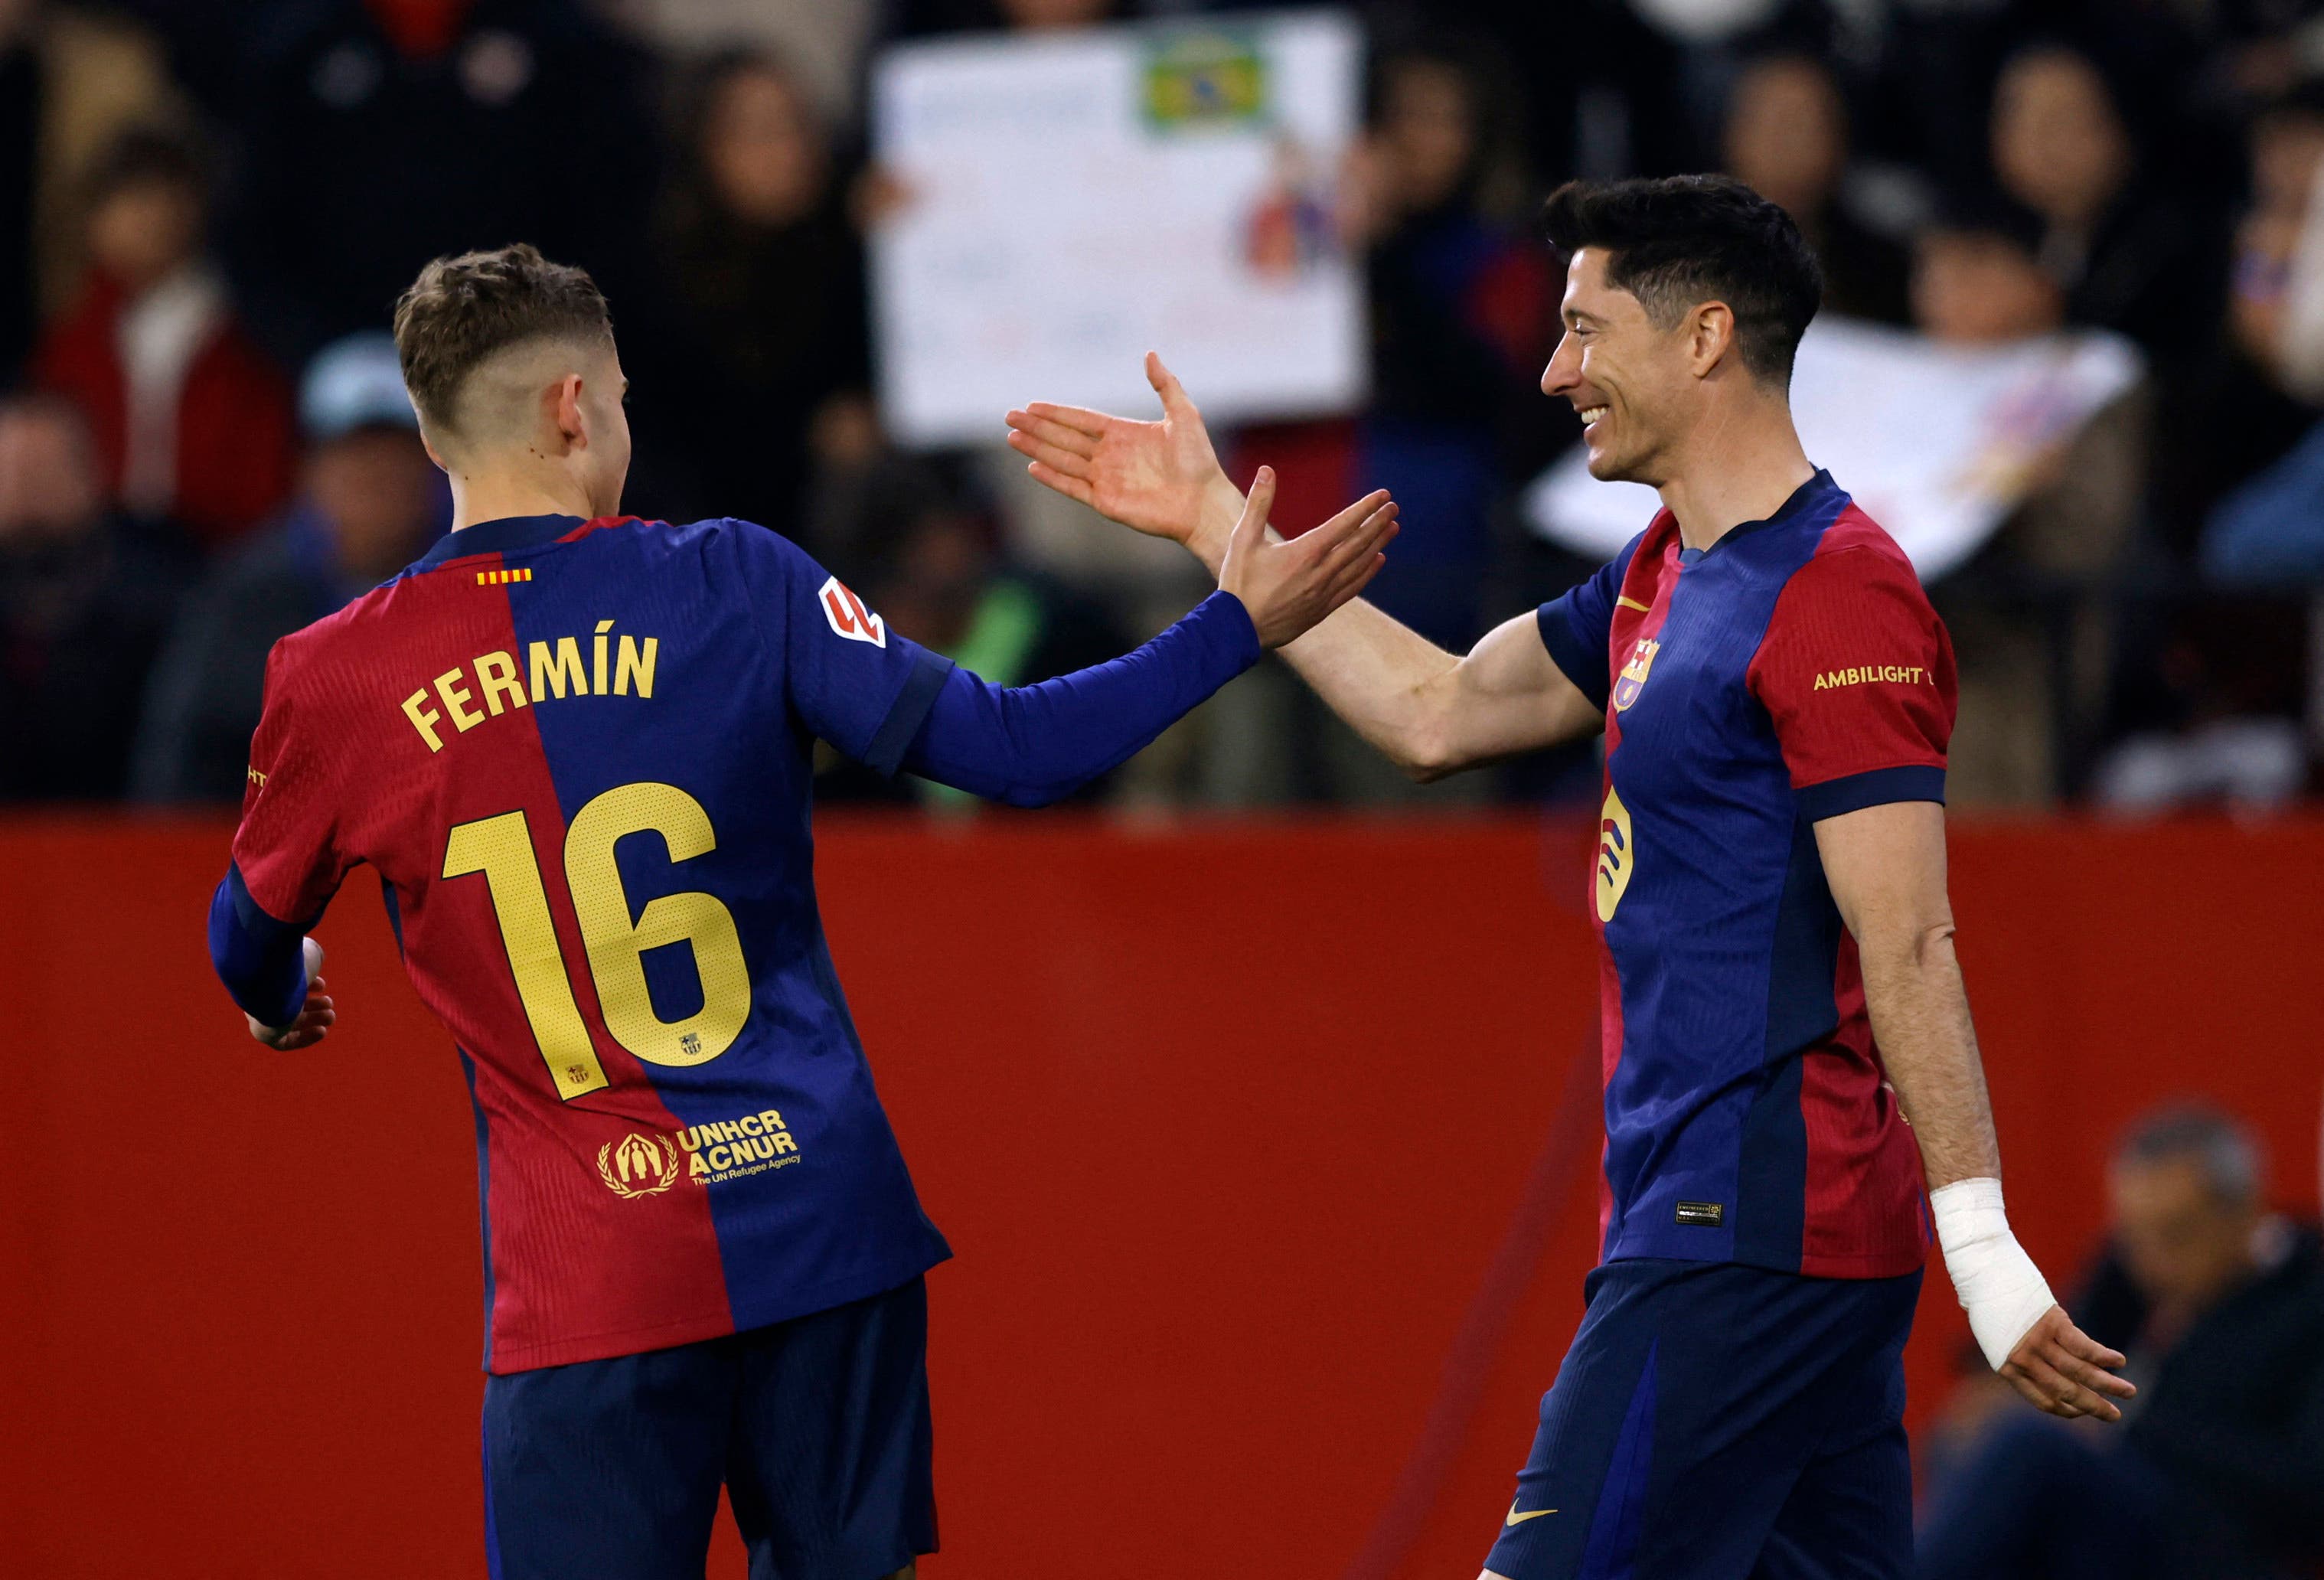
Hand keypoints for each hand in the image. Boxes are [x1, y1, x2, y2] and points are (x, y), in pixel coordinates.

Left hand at [247, 937, 334, 1050]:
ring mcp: (262, 1015)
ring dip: (314, 1020)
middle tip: (329, 1004)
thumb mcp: (308, 953)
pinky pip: (284, 1041)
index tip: (321, 984)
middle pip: (290, 1004)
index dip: (308, 985)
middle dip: (314, 1005)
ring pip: (289, 1022)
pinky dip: (305, 1038)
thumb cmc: (288, 962)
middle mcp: (262, 996)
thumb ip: (313, 957)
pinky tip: (321, 1031)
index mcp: (269, 976)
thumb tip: (316, 961)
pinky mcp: (264, 1034)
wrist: (265, 976)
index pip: (286, 984)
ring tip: (330, 1017)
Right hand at [1005, 352, 1242, 564]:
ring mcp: (1106, 479)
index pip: (1081, 420)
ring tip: (1012, 437)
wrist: (1204, 501)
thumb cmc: (1199, 460)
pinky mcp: (1106, 501)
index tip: (1031, 404)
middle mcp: (1110, 455)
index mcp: (1124, 433)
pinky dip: (1053, 478)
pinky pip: (1073, 487)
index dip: (1056, 412)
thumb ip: (1165, 384)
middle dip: (1037, 427)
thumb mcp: (1184, 414)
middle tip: (1009, 417)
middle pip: (1064, 438)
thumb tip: (1149, 353)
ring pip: (1063, 460)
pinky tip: (1033, 466)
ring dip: (1037, 448)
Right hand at [1219, 467, 1396, 647]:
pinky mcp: (1322, 610)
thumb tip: (1267, 470)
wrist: (1237, 630)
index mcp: (1304, 552)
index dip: (1365, 508)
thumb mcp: (1242, 539)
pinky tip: (1378, 561)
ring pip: (1359, 565)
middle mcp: (1320, 573)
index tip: (1383, 496)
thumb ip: (1258, 503)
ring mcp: (1324, 593)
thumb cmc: (1239, 583)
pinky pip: (1352, 588)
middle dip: (1378, 523)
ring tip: (1392, 529)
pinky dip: (1368, 572)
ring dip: (1378, 544)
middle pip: (1358, 543)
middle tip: (1394, 508)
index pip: (1343, 524)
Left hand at [1999, 1304, 2135, 1421]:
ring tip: (2129, 1392)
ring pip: (2079, 1371)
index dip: (2067, 1410)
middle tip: (2115, 1416)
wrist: (1983, 1273)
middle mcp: (2024, 1360)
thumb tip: (2053, 1373)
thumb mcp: (1998, 1340)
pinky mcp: (2051, 1322)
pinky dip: (2103, 1356)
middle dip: (2094, 1406)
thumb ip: (2022, 1357)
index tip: (2083, 1412)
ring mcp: (2038, 1341)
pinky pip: (2082, 1346)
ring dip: (2108, 1384)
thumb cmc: (1991, 1306)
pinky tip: (2119, 1361)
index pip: (2043, 1400)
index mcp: (2009, 1369)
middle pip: (2066, 1391)